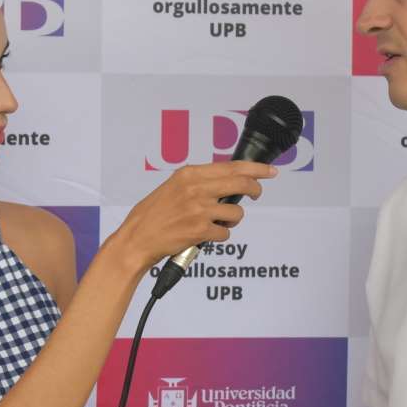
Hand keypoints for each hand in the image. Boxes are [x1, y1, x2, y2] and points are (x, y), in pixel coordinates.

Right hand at [111, 161, 276, 270]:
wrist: (136, 238)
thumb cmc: (153, 215)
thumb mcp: (173, 187)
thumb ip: (198, 182)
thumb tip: (228, 181)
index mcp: (189, 174)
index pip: (231, 167)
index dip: (255, 168)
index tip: (269, 171)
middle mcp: (195, 188)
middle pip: (241, 184)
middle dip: (254, 189)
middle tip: (256, 194)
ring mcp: (199, 209)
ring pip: (236, 212)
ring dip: (231, 220)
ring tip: (216, 223)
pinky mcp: (200, 230)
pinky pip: (225, 234)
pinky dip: (219, 237)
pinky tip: (205, 235)